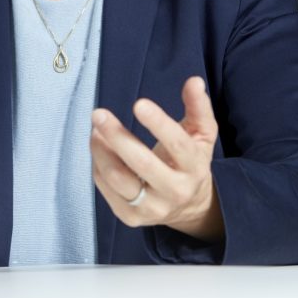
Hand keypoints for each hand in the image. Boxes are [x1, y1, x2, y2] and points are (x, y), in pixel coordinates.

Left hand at [90, 77, 223, 241]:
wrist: (190, 208)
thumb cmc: (191, 161)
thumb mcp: (202, 134)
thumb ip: (198, 107)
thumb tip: (194, 81)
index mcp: (194, 167)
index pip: (177, 144)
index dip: (158, 123)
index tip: (138, 103)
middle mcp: (175, 191)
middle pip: (142, 163)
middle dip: (117, 136)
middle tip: (99, 114)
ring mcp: (152, 208)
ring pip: (119, 179)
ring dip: (101, 150)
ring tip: (96, 129)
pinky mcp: (131, 217)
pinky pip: (106, 188)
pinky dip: (98, 164)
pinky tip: (98, 147)